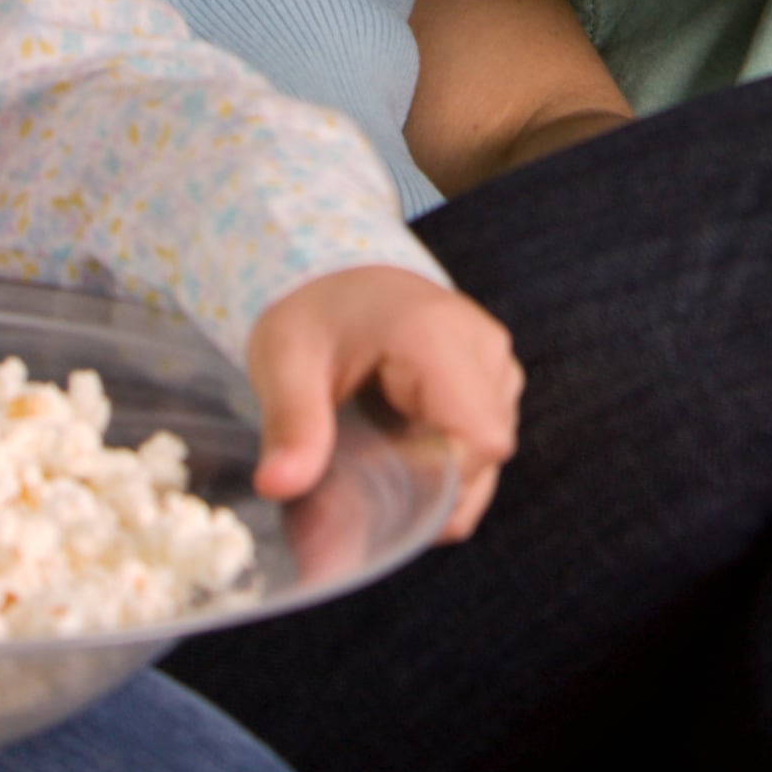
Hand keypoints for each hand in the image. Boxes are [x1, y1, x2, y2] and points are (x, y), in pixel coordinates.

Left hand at [245, 265, 520, 539]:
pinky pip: (487, 441)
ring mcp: (495, 361)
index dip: (439, 483)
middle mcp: (481, 345)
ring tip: (385, 464)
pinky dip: (452, 465)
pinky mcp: (495, 376)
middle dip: (434, 488)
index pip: (479, 438)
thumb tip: (276, 485)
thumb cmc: (313, 316)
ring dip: (444, 479)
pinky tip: (408, 454)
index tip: (384, 493)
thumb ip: (290, 425)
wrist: (338, 278)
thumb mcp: (284, 363)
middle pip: (487, 452)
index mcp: (435, 335)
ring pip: (491, 453)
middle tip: (371, 487)